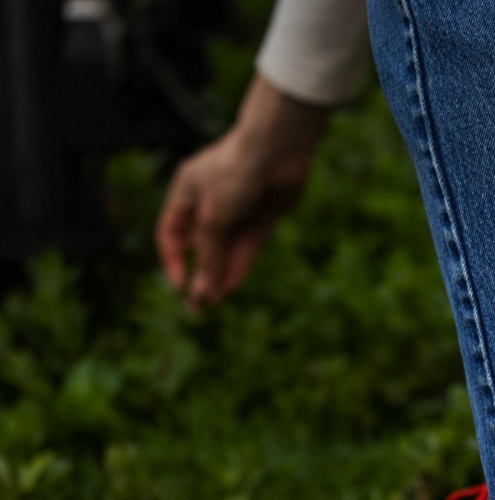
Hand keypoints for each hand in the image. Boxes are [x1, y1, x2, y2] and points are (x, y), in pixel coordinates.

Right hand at [156, 76, 328, 307]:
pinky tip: (231, 286)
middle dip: (200, 274)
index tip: (181, 284)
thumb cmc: (236, 174)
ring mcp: (238, 209)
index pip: (171, 232)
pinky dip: (238, 265)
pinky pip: (246, 246)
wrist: (276, 150)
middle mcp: (210, 200)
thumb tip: (201, 295)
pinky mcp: (262, 215)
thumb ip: (209, 258)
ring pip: (225, 249)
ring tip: (214, 302)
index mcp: (187, 191)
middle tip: (199, 305)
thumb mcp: (215, 219)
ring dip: (219, 275)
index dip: (173, 259)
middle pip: (200, 245)